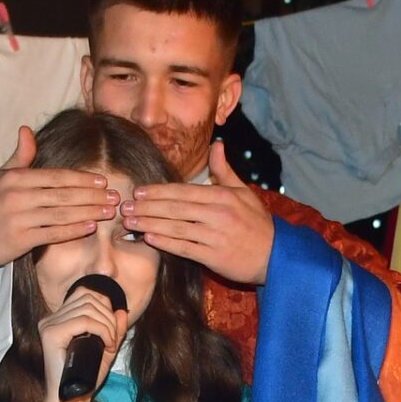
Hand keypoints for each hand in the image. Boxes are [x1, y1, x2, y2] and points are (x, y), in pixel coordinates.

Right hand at [0, 126, 118, 269]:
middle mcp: (19, 195)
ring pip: (62, 212)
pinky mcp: (19, 240)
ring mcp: (19, 217)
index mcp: (16, 178)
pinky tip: (89, 227)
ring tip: (109, 212)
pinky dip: (72, 229)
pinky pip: (52, 233)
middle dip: (92, 195)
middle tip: (115, 197)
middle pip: (64, 193)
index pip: (56, 176)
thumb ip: (18, 158)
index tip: (102, 181)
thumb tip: (27, 131)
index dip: (82, 179)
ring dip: (89, 211)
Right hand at [33, 286, 127, 401]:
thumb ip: (114, 331)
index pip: (85, 293)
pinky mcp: (51, 334)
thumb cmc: (85, 379)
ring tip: (110, 345)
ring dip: (107, 325)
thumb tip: (122, 311)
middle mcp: (50, 319)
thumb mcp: (105, 350)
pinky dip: (102, 331)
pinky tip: (106, 346)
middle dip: (108, 317)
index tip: (112, 332)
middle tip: (113, 341)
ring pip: (88, 307)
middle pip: (88, 297)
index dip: (105, 306)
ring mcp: (49, 325)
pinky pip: (84, 321)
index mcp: (58, 319)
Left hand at [121, 141, 273, 285]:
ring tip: (129, 222)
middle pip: (175, 208)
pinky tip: (148, 239)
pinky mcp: (213, 257)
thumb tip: (216, 145)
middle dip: (147, 206)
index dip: (158, 191)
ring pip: (176, 227)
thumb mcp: (244, 192)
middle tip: (124, 206)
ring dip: (149, 224)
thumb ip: (225, 170)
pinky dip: (165, 243)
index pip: (183, 191)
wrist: (275, 255)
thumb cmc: (258, 224)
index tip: (138, 191)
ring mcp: (214, 236)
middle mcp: (216, 214)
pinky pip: (184, 248)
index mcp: (221, 196)